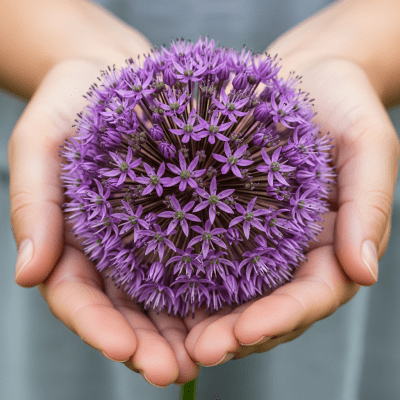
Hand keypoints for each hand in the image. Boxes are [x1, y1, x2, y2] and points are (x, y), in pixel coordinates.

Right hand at [9, 58, 198, 385]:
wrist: (115, 75)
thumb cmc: (70, 105)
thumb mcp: (38, 144)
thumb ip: (34, 203)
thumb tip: (28, 274)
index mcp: (70, 239)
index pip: (76, 297)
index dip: (96, 327)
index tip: (122, 350)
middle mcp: (110, 249)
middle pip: (124, 311)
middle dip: (145, 345)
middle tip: (174, 372)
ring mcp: (146, 239)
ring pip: (162, 299)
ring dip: (180, 333)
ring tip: (207, 357)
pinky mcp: (179, 221)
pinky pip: (195, 261)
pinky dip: (208, 291)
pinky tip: (231, 310)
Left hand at [182, 54, 398, 364]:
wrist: (303, 77)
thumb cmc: (342, 104)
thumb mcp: (368, 145)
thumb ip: (369, 205)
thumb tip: (365, 272)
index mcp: (332, 242)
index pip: (312, 295)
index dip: (282, 318)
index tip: (246, 332)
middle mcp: (294, 250)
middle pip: (269, 306)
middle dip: (238, 334)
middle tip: (200, 351)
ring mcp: (259, 238)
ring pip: (235, 293)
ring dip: (209, 320)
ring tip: (177, 341)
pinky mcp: (228, 218)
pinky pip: (208, 254)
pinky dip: (189, 280)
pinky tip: (160, 292)